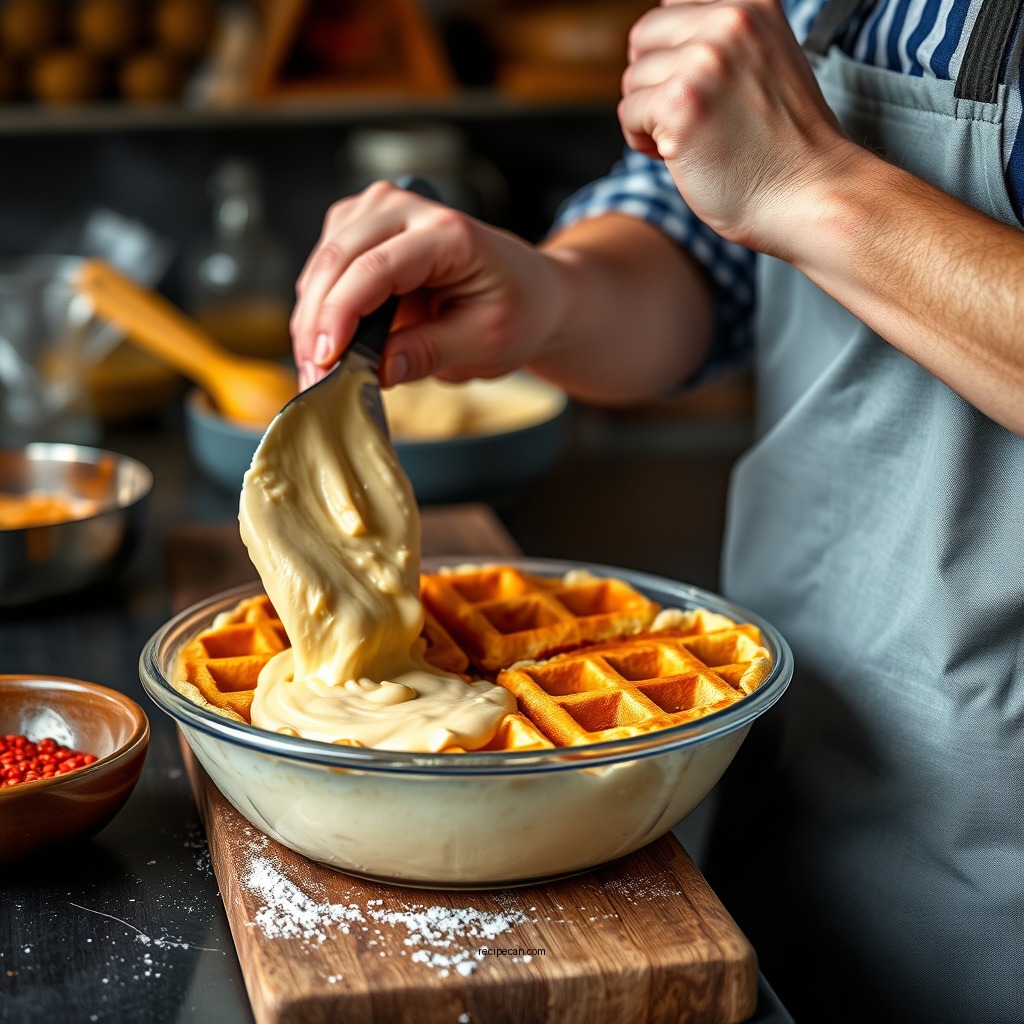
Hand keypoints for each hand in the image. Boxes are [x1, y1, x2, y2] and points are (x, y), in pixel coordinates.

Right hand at [290, 181, 564, 389]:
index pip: (375, 268)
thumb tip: (375, 370)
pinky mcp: (364, 226)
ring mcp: (382, 210)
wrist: (532, 292)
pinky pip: (324, 266)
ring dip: (312, 318)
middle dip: (316, 325)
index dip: (340, 316)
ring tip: (321, 370)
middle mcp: (410, 208)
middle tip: (314, 380)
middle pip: (337, 260)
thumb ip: (430, 352)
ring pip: (321, 262)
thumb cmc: (518, 311)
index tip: (325, 362)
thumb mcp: (486, 343)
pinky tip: (330, 342)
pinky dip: (319, 306)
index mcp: (449, 233)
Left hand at [618, 0, 854, 254]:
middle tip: (684, 118)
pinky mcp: (679, 103)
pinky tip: (677, 155)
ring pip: (632, 79)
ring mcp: (704, 60)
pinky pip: (628, 113)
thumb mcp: (765, 61)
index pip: (672, 4)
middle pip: (644, 37)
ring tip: (689, 140)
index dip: (670, 51)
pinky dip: (642, 141)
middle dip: (652, 82)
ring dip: (648, 116)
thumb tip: (660, 39)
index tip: (691, 87)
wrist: (812, 193)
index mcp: (751, 2)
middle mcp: (729, 20)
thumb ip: (722, 39)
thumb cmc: (785, 146)